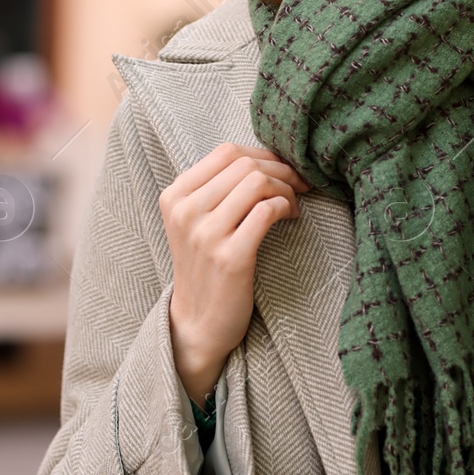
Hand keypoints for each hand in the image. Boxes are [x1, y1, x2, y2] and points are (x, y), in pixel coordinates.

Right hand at [161, 142, 310, 403]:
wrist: (198, 322)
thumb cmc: (206, 265)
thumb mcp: (196, 221)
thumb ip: (218, 188)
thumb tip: (266, 157)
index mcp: (175, 196)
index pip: (225, 152)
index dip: (262, 154)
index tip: (281, 167)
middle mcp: (185, 211)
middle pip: (244, 165)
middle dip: (280, 170)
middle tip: (299, 184)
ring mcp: (205, 234)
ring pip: (257, 183)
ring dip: (286, 189)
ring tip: (293, 204)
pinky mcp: (230, 257)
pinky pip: (267, 211)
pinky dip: (286, 208)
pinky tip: (291, 218)